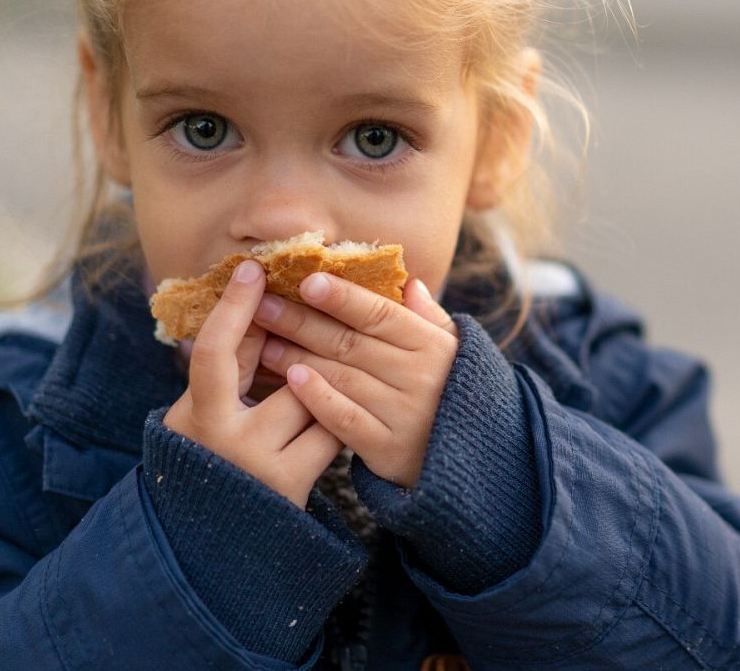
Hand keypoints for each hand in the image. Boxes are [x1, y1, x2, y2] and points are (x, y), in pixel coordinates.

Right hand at [163, 260, 344, 505]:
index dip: (233, 308)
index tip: (253, 269)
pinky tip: (339, 424)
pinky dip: (336, 424)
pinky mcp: (292, 485)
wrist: (220, 542)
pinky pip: (331, 434)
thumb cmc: (215, 460)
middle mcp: (224, 439)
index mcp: (195, 415)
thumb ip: (233, 368)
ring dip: (324, 395)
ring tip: (327, 400)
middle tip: (311, 361)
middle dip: (302, 361)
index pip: (212, 351)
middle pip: (282, 374)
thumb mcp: (209, 413)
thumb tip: (264, 306)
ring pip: (313, 401)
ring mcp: (259, 464)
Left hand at [253, 272, 458, 488]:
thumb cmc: (455, 393)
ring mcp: (405, 414)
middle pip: (352, 343)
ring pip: (343, 377)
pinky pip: (346, 420)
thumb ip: (428, 318)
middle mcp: (421, 376)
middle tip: (263, 305)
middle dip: (303, 321)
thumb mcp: (453, 351)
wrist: (475, 459)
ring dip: (299, 357)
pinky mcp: (389, 449)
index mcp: (433, 345)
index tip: (306, 280)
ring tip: (265, 341)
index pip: (380, 314)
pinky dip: (318, 398)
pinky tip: (292, 380)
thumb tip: (408, 283)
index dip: (342, 297)